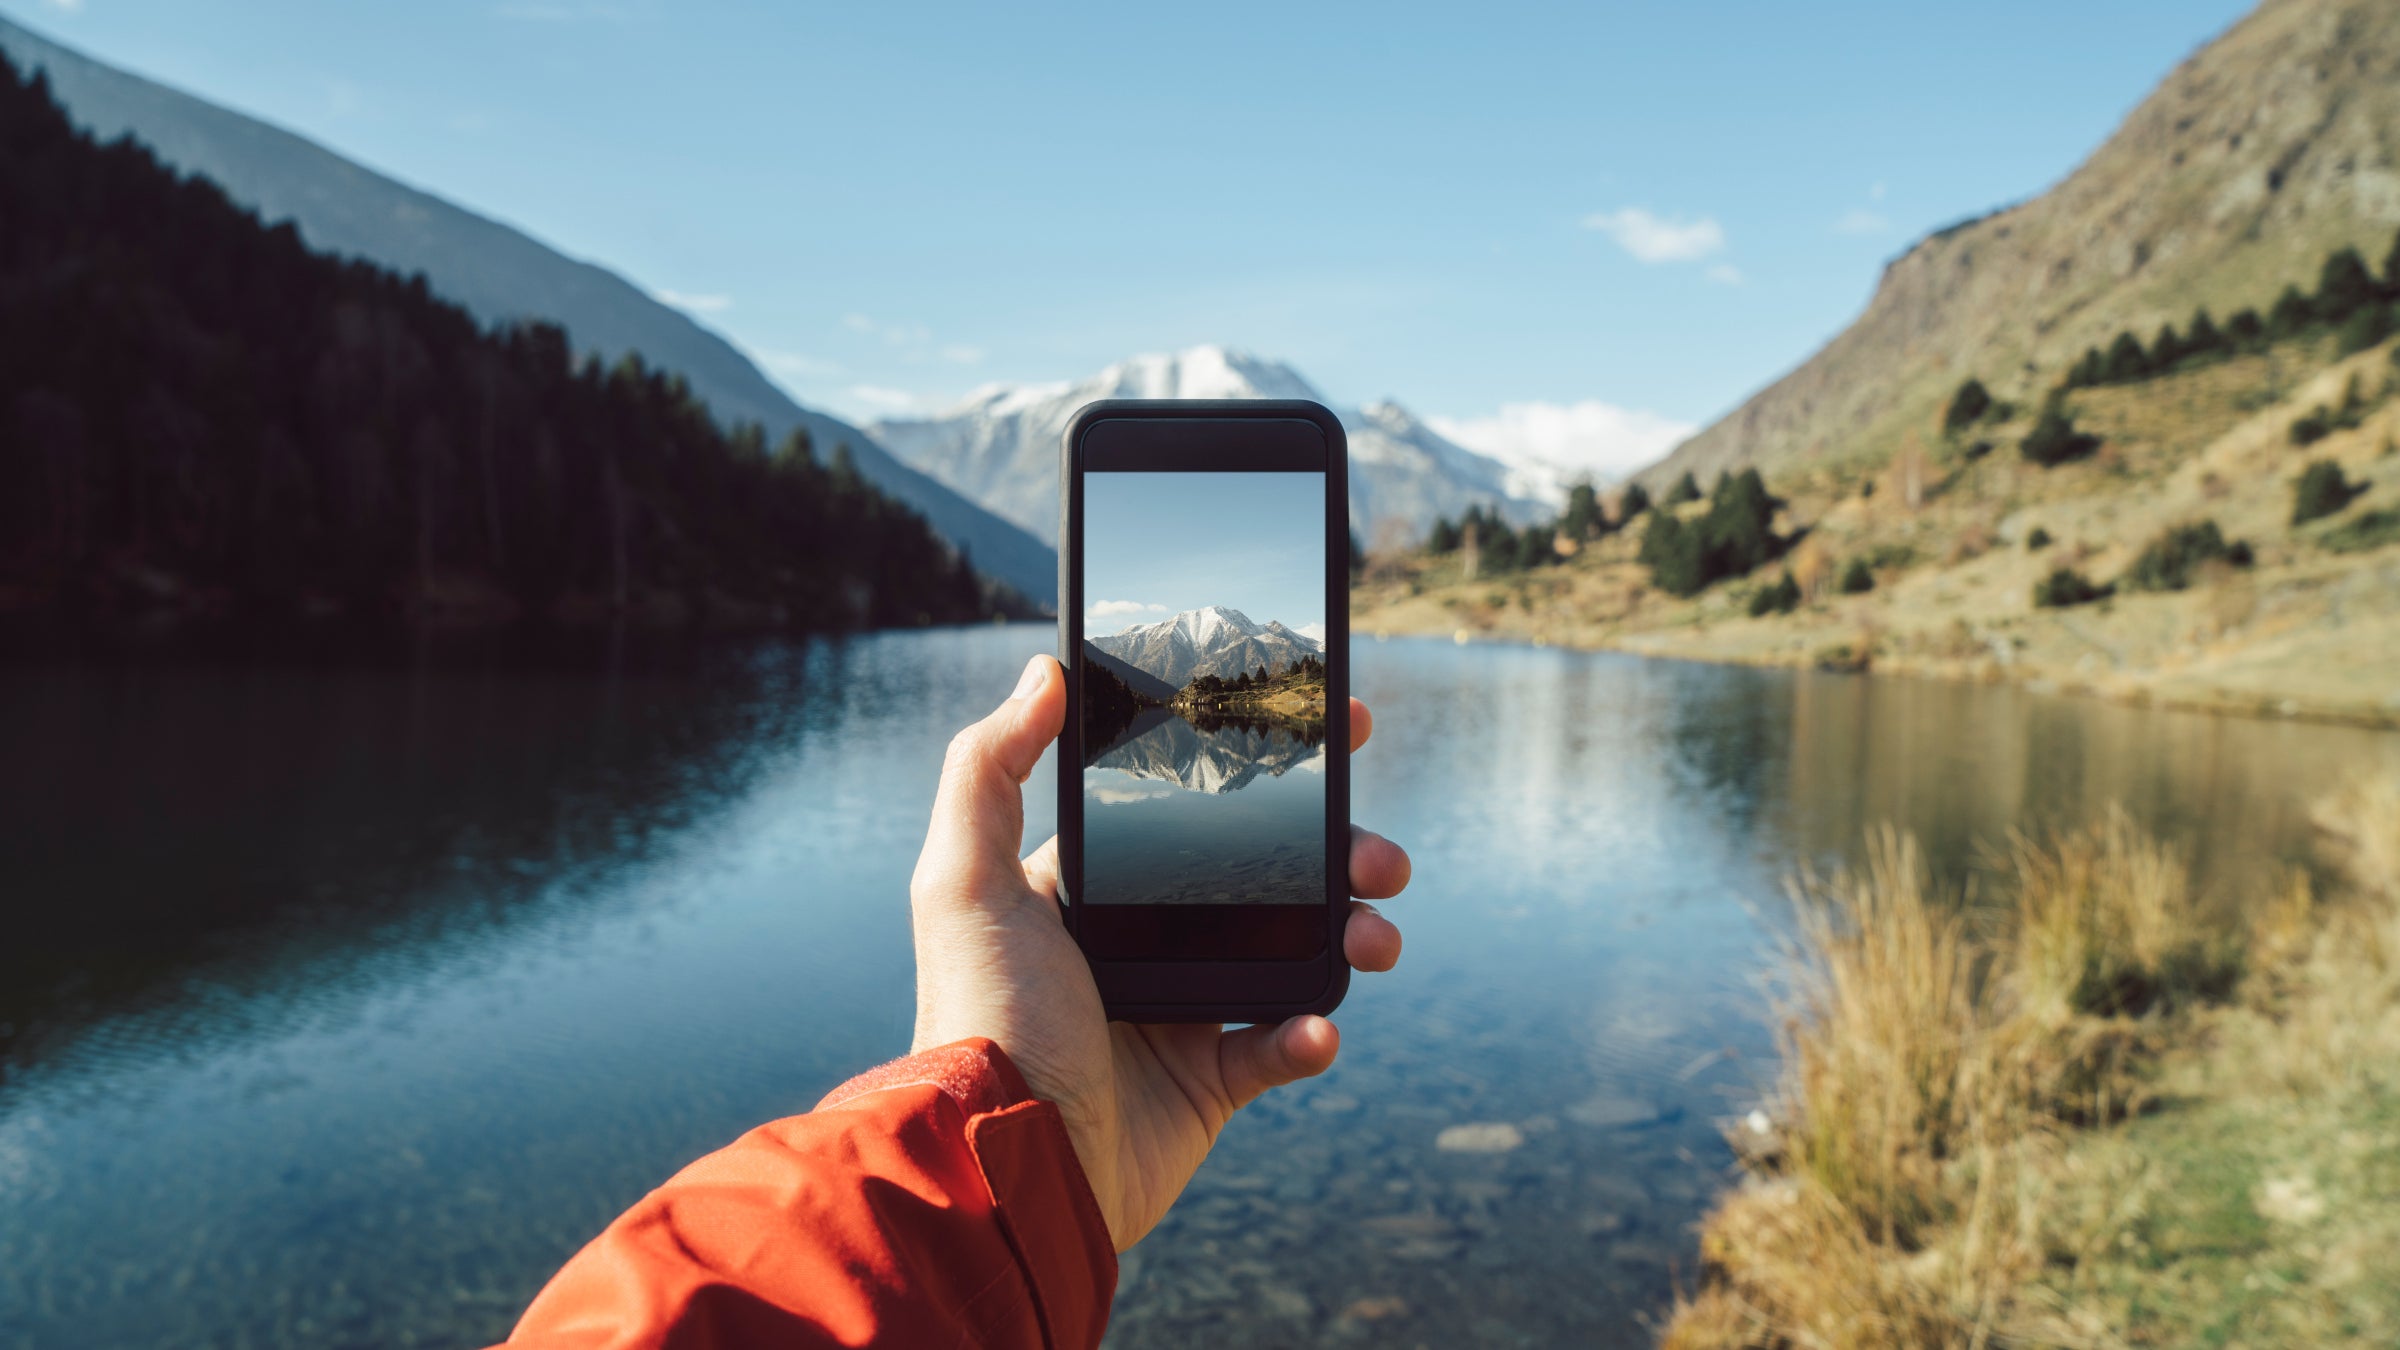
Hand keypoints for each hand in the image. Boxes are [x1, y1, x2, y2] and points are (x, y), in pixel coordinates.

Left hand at [909, 654, 1410, 1249]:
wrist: (1004, 1163)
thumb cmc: (980, 1017)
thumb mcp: (962, 881)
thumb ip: (990, 768)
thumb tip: (1045, 671)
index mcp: (1094, 891)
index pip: (1191, 809)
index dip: (1263, 769)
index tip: (1332, 733)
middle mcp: (1141, 944)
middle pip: (1263, 878)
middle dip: (1337, 857)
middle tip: (1381, 856)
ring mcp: (1179, 1014)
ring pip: (1291, 955)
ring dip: (1349, 936)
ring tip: (1378, 936)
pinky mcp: (1207, 1086)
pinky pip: (1280, 1048)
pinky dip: (1311, 1034)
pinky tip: (1315, 1027)